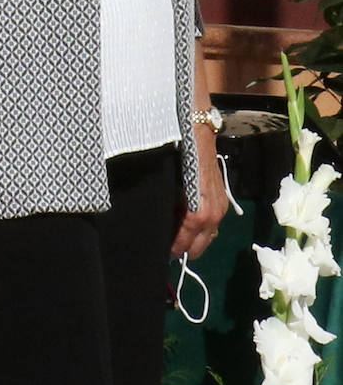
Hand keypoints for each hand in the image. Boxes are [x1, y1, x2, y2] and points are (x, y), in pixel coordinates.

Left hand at [172, 127, 228, 259]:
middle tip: (168, 249)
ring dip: (194, 241)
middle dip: (185, 249)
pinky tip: (189, 228)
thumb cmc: (180, 155)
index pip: (187, 239)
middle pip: (200, 244)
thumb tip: (161, 221)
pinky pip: (213, 225)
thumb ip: (170, 204)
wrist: (197, 133)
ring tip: (176, 241)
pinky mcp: (223, 200)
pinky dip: (202, 231)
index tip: (164, 252)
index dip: (176, 246)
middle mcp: (214, 213)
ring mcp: (221, 207)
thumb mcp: (171, 182)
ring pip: (209, 236)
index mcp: (200, 210)